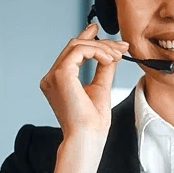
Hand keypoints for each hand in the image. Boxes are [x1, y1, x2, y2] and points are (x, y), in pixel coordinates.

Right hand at [40, 23, 126, 172]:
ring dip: (102, 47)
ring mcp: (53, 76)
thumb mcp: (100, 89)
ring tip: (119, 55)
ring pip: (77, 45)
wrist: (87, 137)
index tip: (105, 34)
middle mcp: (52, 77)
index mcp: (58, 82)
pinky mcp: (61, 75)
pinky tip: (110, 59)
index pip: (72, 53)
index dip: (87, 39)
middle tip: (121, 47)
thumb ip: (103, 70)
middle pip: (75, 46)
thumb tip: (111, 55)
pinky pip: (80, 50)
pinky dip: (98, 51)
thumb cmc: (92, 123)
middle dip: (101, 42)